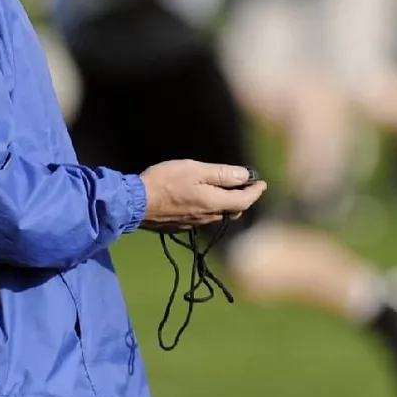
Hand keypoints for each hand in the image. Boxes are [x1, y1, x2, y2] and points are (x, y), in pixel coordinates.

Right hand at [139, 160, 266, 231]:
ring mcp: (194, 223)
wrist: (135, 202)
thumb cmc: (165, 181)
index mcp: (214, 203)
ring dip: (226, 203)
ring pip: (218, 214)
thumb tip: (244, 176)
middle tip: (246, 186)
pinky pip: (204, 217)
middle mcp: (208, 217)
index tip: (262, 183)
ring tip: (227, 190)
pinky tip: (203, 198)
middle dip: (243, 198)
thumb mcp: (195, 170)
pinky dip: (211, 207)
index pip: (244, 201)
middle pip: (233, 210)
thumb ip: (221, 174)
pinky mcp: (182, 225)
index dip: (255, 192)